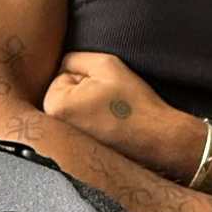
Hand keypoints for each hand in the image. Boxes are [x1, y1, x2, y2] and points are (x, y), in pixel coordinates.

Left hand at [42, 52, 176, 168]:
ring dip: (90, 106)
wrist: (157, 138)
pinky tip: (112, 128)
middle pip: (66, 93)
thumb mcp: (105, 64)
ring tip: (112, 115)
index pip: (63, 74)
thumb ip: (75, 58)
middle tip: (110, 103)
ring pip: (75, 108)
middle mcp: (54, 128)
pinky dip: (95, 123)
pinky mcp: (78, 153)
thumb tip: (62, 64)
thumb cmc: (133, 101)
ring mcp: (65, 143)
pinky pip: (82, 125)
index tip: (106, 90)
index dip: (88, 76)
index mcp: (54, 105)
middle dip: (85, 92)